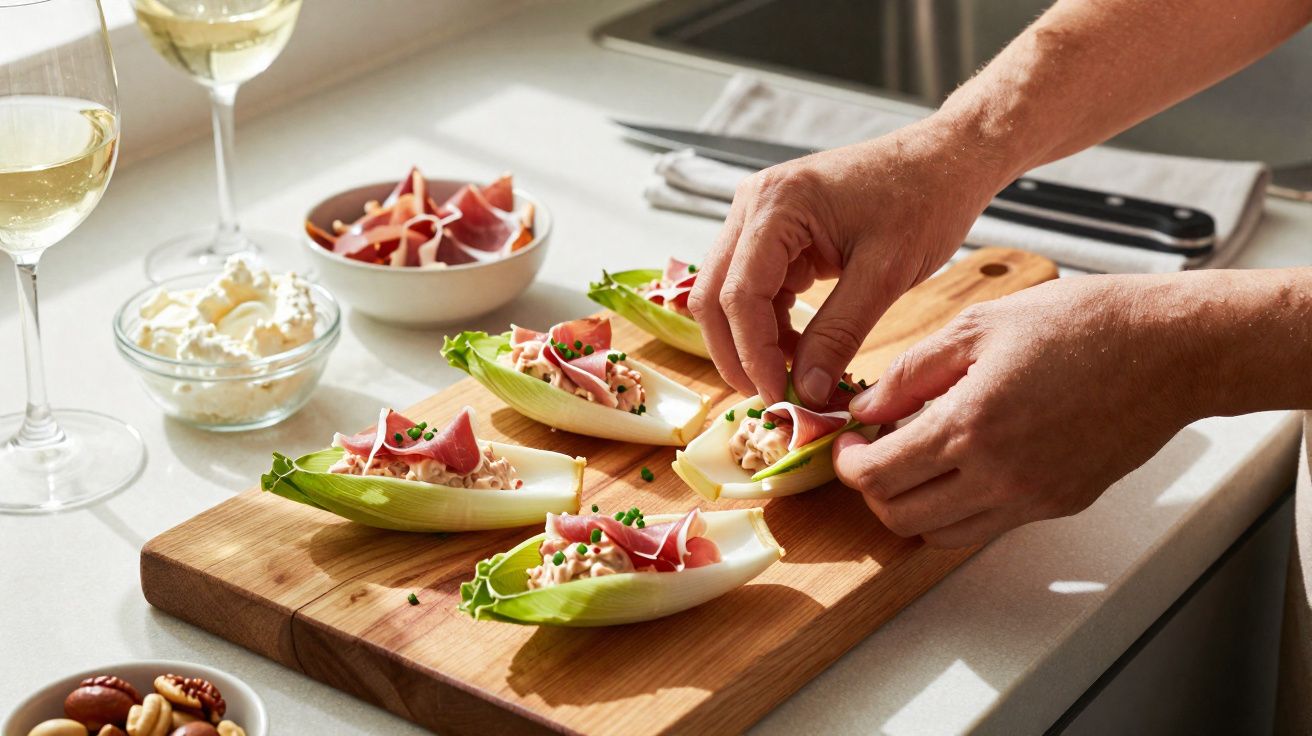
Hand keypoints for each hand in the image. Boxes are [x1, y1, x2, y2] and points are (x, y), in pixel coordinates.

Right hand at [688, 118, 1004, 406]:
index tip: (778, 396)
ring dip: (753, 340)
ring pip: (728, 294)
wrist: (944, 160)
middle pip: (713, 295)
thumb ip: (839, 334)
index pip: (738, 294)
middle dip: (737, 353)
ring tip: (794, 376)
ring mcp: (758, 215)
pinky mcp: (772, 230)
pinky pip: (753, 286)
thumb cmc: (923, 200)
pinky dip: (770, 323)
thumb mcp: (884, 275)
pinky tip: (802, 347)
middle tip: (772, 397)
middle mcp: (753, 204)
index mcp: (776, 205)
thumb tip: (805, 390)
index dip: (751, 354)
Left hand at [833, 274, 1208, 547]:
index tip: (846, 443)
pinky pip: (986, 528)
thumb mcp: (979, 325)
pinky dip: (957, 509)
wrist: (1169, 348)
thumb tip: (866, 408)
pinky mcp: (1058, 505)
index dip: (847, 464)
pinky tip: (961, 465)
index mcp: (971, 426)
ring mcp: (1032, 499)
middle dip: (871, 490)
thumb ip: (911, 372)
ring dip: (912, 506)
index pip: (878, 475)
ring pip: (941, 536)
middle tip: (871, 454)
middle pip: (900, 517)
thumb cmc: (1084, 323)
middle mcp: (999, 476)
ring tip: (914, 460)